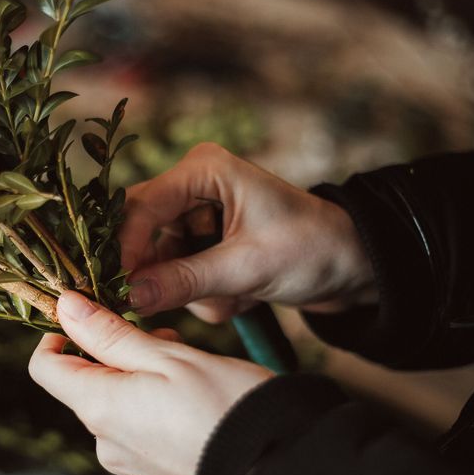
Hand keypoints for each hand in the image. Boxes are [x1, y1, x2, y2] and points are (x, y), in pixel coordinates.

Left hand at [29, 291, 273, 474]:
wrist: (278, 472)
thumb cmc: (227, 406)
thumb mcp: (168, 356)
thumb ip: (109, 334)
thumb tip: (66, 307)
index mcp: (100, 409)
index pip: (45, 367)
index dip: (59, 336)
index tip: (88, 318)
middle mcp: (107, 446)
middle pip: (87, 389)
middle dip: (115, 357)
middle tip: (163, 339)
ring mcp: (134, 470)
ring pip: (119, 413)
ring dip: (141, 386)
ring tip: (190, 373)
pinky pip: (146, 441)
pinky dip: (160, 418)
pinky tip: (198, 411)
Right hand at [121, 142, 376, 322]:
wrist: (353, 267)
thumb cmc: (312, 248)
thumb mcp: (248, 267)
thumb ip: (185, 280)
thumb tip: (130, 296)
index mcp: (203, 170)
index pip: (141, 206)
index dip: (126, 248)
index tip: (120, 288)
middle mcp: (191, 188)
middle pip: (140, 234)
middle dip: (163, 274)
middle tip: (166, 304)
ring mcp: (194, 219)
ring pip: (158, 265)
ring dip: (192, 292)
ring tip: (239, 296)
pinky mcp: (201, 246)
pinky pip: (177, 278)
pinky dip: (206, 297)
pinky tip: (243, 296)